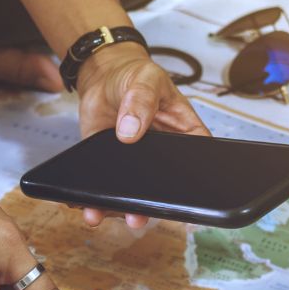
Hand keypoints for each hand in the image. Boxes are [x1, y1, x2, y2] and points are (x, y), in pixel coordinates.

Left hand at [73, 42, 211, 228]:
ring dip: (126, 207)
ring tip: (118, 214)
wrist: (101, 76)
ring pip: (135, 192)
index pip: (197, 161)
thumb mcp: (145, 80)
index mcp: (182, 133)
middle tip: (144, 212)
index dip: (196, 181)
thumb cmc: (134, 74)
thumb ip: (141, 102)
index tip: (186, 197)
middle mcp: (161, 154)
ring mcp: (135, 163)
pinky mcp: (109, 165)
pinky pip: (106, 187)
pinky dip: (98, 200)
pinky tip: (91, 208)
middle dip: (155, 203)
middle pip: (165, 185)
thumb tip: (131, 130)